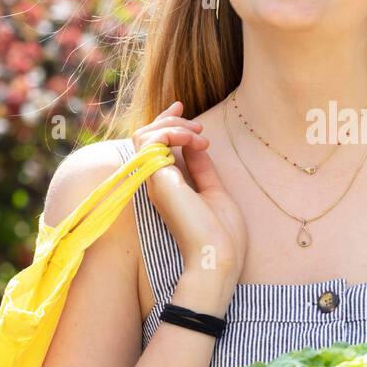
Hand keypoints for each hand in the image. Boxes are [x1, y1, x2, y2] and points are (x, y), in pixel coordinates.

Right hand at [130, 101, 245, 287]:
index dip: (167, 122)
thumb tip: (196, 146)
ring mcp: (152, 181)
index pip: (155, 146)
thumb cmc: (221, 235)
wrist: (218, 257)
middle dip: (170, 119)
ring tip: (200, 136)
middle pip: (145, 135)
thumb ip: (202, 169)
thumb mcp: (214, 192)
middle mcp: (155, 183)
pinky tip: (195, 141)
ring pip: (144, 134)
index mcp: (168, 187)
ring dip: (174, 126)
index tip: (186, 109)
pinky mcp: (155, 180)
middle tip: (198, 125)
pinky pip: (151, 140)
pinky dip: (173, 132)